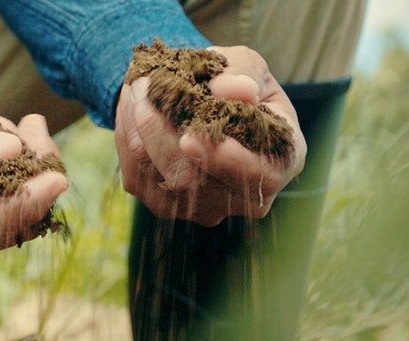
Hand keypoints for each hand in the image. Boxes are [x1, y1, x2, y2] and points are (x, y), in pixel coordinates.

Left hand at [115, 45, 306, 225]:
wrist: (203, 99)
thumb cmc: (235, 81)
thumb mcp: (247, 64)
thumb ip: (243, 73)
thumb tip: (235, 90)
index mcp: (281, 161)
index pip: (260, 176)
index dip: (225, 161)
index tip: (190, 138)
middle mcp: (244, 196)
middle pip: (193, 179)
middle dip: (159, 127)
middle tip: (143, 83)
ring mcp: (202, 208)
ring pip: (157, 175)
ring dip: (137, 125)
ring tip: (136, 85)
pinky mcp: (164, 206)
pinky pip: (137, 175)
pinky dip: (128, 135)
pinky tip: (132, 106)